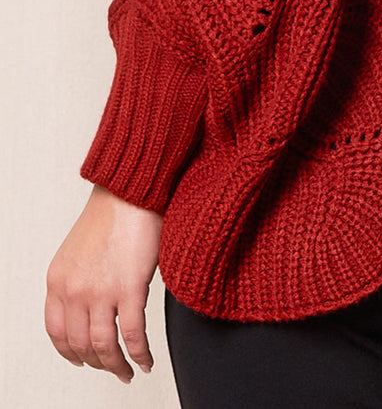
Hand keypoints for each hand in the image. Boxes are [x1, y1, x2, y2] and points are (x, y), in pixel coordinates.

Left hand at [45, 183, 163, 384]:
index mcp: (58, 281)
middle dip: (97, 363)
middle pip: (80, 345)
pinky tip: (145, 361)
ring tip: (128, 372)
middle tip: (112, 369)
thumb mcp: (78, 251)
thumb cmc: (113, 213)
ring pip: (104, 347)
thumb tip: (91, 308)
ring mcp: (100, 292)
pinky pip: (131, 335)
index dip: (70, 352)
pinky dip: (139, 354)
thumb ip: (78, 281)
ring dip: (117, 366)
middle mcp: (73, 290)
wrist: (132, 190)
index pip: (56, 332)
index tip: (82, 360)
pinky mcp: (129, 289)